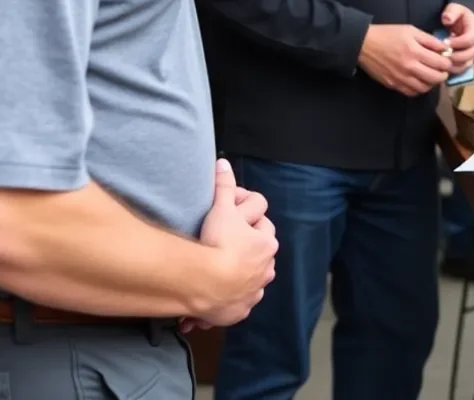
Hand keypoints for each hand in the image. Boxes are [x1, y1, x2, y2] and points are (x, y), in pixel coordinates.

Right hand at [196, 159, 277, 326]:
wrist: (207, 285)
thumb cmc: (218, 243)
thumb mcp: (221, 208)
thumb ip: (224, 185)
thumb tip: (223, 163)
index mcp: (266, 242)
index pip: (263, 224)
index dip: (247, 218)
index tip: (230, 217)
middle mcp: (266, 268)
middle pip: (259, 254)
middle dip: (245, 249)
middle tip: (222, 244)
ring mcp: (254, 291)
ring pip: (250, 279)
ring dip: (239, 275)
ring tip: (217, 270)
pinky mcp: (240, 311)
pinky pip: (236, 302)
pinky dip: (228, 298)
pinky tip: (213, 294)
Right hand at [359, 24, 451, 96]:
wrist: (364, 44)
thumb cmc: (388, 34)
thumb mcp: (410, 30)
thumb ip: (429, 40)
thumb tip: (444, 48)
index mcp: (415, 51)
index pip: (440, 63)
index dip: (447, 63)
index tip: (447, 60)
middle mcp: (409, 67)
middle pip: (435, 78)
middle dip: (443, 74)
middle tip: (442, 70)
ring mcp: (401, 78)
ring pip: (425, 88)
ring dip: (432, 83)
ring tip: (431, 75)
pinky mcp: (393, 85)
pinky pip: (412, 92)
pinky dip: (419, 88)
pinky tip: (419, 80)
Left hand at [441, 3, 473, 71]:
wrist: (463, 22)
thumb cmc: (459, 15)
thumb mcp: (455, 9)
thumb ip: (452, 12)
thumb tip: (447, 19)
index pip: (469, 40)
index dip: (457, 43)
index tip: (445, 42)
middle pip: (470, 55)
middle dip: (455, 56)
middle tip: (442, 54)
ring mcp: (472, 55)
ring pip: (466, 65)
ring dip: (453, 65)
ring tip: (440, 62)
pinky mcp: (466, 62)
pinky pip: (461, 69)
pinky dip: (452, 70)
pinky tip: (442, 68)